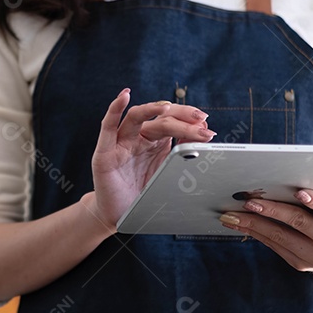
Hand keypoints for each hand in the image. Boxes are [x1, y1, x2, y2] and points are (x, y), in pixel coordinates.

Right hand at [88, 88, 215, 233]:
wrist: (122, 215)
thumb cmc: (143, 194)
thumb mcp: (168, 173)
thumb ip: (181, 155)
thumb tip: (201, 137)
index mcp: (154, 141)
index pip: (172, 122)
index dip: (189, 121)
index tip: (207, 126)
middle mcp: (138, 137)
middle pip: (160, 119)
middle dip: (182, 118)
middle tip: (201, 122)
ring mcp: (121, 142)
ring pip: (137, 117)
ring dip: (152, 109)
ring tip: (168, 108)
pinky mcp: (105, 152)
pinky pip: (108, 127)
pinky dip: (114, 110)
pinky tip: (124, 97)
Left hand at [219, 189, 312, 275]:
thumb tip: (295, 171)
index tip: (299, 192)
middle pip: (300, 222)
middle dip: (272, 210)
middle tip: (249, 201)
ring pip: (281, 237)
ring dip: (253, 224)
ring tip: (232, 214)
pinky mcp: (300, 264)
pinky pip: (274, 246)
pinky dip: (255, 233)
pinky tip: (240, 224)